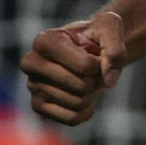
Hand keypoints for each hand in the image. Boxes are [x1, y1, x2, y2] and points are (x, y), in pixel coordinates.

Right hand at [20, 11, 126, 125]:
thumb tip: (109, 81)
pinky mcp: (38, 106)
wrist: (87, 47)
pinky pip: (72, 118)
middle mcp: (31, 63)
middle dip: (96, 80)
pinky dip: (86, 110)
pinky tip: (85, 96)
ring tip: (87, 78)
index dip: (100, 64)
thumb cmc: (96, 34)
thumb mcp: (110, 26)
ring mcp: (32, 86)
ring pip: (78, 103)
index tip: (96, 54)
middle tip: (94, 68)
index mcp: (44, 40)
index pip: (85, 66)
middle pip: (81, 86)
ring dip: (92, 93)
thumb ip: (114, 48)